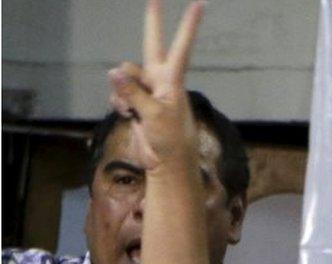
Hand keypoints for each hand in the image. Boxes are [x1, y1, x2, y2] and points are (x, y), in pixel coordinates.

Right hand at [108, 0, 204, 169]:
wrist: (166, 163)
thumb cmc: (170, 139)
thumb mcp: (154, 115)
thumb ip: (132, 92)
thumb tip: (113, 72)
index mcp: (172, 80)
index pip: (180, 47)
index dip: (188, 26)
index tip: (200, 4)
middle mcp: (160, 80)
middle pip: (151, 46)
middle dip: (153, 24)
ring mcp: (147, 90)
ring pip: (125, 74)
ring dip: (122, 91)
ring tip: (132, 112)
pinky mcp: (134, 102)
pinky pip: (117, 93)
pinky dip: (118, 103)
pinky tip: (127, 116)